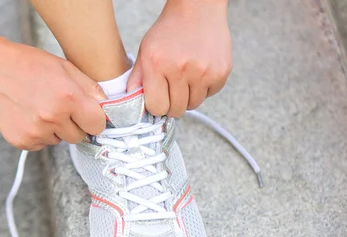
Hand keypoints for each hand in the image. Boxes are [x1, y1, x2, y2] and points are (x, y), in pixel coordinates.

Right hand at [0, 42, 106, 150]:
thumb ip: (89, 88)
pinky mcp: (21, 141)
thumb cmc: (28, 64)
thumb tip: (106, 108)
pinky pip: (41, 144)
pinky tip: (28, 115)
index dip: (93, 119)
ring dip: (55, 129)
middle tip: (59, 107)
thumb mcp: (64, 67)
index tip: (87, 115)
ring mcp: (35, 132)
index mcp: (68, 98)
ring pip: (59, 141)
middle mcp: (52, 118)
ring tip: (39, 107)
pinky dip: (38, 134)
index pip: (97, 125)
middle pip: (79, 137)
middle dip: (74, 125)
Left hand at [127, 0, 231, 117]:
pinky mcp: (221, 72)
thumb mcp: (145, 51)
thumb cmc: (168, 31)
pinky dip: (203, 89)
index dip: (157, 105)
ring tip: (185, 78)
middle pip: (176, 109)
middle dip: (172, 103)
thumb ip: (137, 79)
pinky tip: (198, 72)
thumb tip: (133, 106)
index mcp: (157, 64)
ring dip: (188, 97)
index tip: (158, 98)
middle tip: (171, 89)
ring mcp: (204, 71)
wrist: (197, 8)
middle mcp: (181, 69)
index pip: (157, 107)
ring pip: (193, 104)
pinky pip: (209, 95)